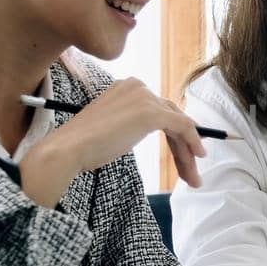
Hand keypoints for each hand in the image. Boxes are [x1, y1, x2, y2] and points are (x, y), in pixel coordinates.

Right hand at [21, 77, 206, 206]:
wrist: (69, 149)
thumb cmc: (85, 145)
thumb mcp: (115, 127)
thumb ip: (133, 124)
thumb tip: (157, 133)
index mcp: (127, 87)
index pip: (160, 110)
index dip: (175, 135)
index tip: (184, 156)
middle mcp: (139, 87)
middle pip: (172, 117)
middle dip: (183, 147)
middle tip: (191, 172)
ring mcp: (146, 98)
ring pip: (179, 125)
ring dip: (188, 153)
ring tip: (193, 178)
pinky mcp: (152, 112)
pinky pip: (183, 126)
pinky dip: (193, 142)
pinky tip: (197, 157)